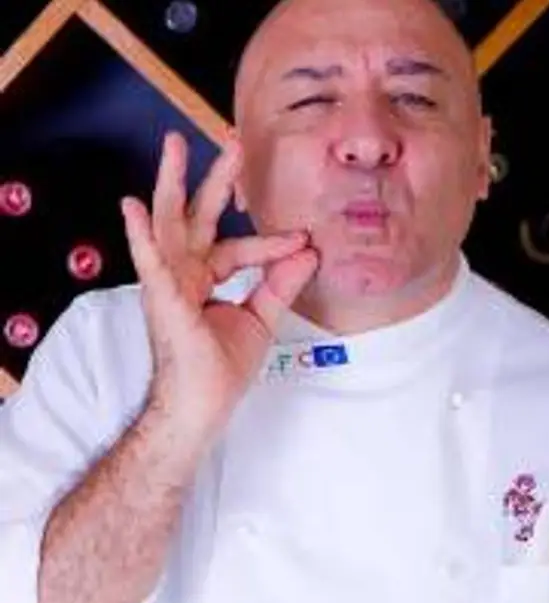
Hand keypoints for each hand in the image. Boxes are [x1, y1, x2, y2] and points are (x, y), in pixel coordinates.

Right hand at [120, 130, 317, 438]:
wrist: (202, 406)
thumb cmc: (221, 367)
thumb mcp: (260, 318)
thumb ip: (280, 284)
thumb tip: (309, 253)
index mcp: (205, 278)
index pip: (239, 247)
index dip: (272, 243)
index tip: (304, 241)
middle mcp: (184, 274)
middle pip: (199, 218)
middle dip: (215, 180)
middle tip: (233, 143)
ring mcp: (169, 284)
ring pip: (169, 225)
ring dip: (171, 184)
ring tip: (174, 145)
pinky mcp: (163, 301)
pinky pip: (150, 265)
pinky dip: (141, 236)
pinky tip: (131, 207)